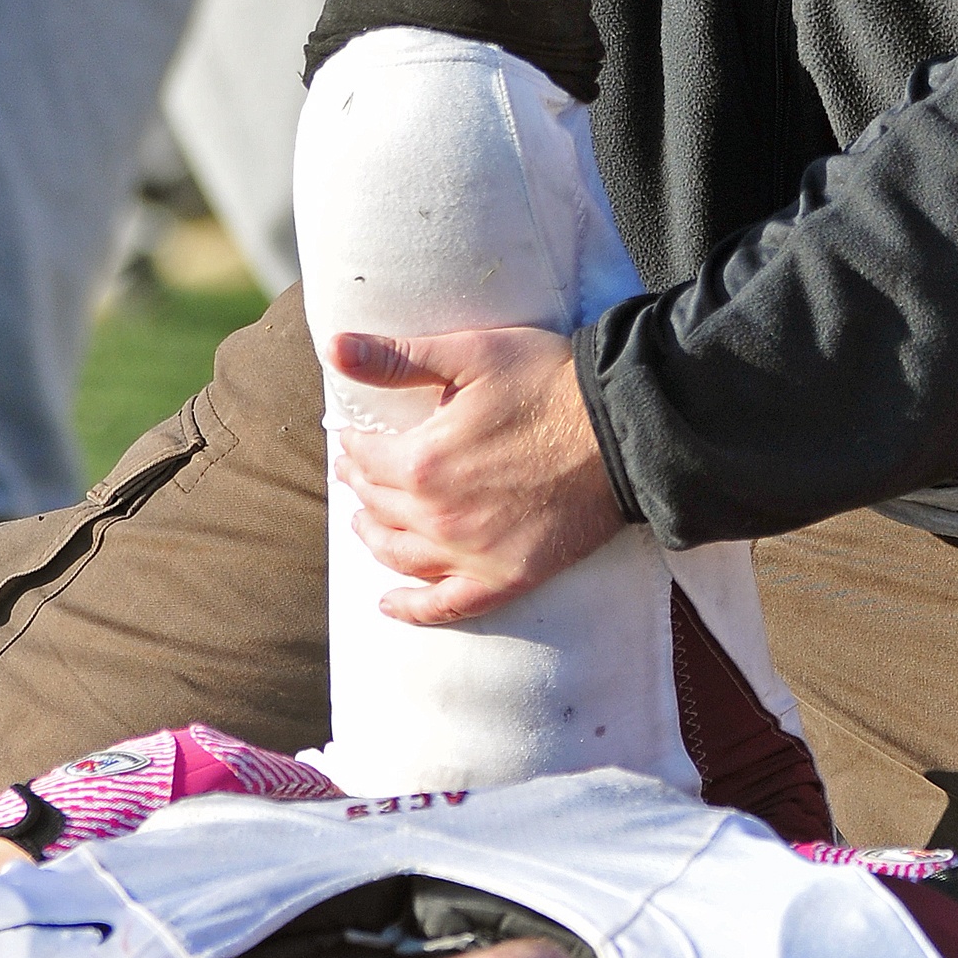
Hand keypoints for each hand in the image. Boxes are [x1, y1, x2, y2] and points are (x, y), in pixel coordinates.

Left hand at [330, 325, 624, 626]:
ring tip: (365, 522)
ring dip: (374, 538)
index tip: (354, 436)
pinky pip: (445, 606)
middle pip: (377, 505)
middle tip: (359, 472)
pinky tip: (390, 603)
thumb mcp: (471, 355)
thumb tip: (334, 349)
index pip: (364, 459)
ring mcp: (470, 555)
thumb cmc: (549, 383)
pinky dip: (412, 609)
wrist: (623, 430)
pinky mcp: (505, 579)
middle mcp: (437, 516)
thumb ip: (396, 357)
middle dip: (361, 485)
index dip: (354, 444)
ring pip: (398, 556)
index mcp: (422, 462)